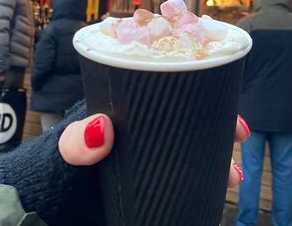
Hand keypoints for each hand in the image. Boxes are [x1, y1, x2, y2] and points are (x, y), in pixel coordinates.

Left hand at [59, 113, 250, 187]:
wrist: (51, 201)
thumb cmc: (58, 165)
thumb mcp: (68, 149)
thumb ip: (77, 141)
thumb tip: (100, 128)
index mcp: (131, 105)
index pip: (173, 90)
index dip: (204, 94)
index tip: (228, 108)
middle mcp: (146, 125)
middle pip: (191, 117)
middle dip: (219, 125)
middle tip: (239, 134)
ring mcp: (151, 151)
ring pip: (194, 146)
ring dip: (217, 157)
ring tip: (232, 175)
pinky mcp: (153, 176)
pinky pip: (185, 173)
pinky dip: (204, 180)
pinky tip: (217, 189)